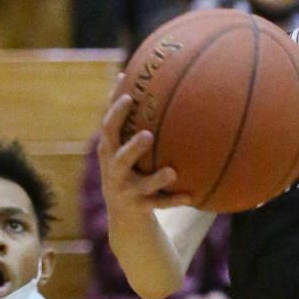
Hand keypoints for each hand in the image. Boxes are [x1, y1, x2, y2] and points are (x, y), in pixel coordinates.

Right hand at [98, 93, 195, 227]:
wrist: (124, 221)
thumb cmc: (129, 173)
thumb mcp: (125, 149)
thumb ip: (129, 121)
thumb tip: (137, 77)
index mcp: (109, 153)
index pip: (108, 128)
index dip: (116, 111)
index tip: (129, 93)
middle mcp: (113, 173)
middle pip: (118, 158)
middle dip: (131, 147)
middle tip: (148, 135)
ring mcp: (125, 193)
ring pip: (139, 186)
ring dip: (154, 179)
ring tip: (171, 172)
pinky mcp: (138, 211)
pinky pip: (158, 206)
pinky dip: (173, 201)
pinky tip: (190, 197)